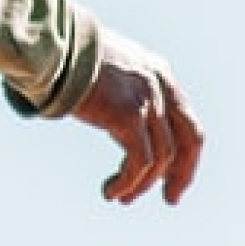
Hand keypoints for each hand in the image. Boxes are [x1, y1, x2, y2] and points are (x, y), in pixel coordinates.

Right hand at [69, 57, 203, 205]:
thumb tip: (118, 121)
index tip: (171, 175)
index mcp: (159, 72)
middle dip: (182, 173)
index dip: (184, 152)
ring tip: (122, 197)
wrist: (54, 47)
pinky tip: (111, 191)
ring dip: (142, 184)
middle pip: (190, 139)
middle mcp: (160, 85)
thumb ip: (125, 91)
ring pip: (161, 157)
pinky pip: (139, 162)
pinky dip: (128, 182)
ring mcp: (148, 100)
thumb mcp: (111, 71)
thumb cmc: (69, 58)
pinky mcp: (129, 115)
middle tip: (170, 198)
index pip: (186, 119)